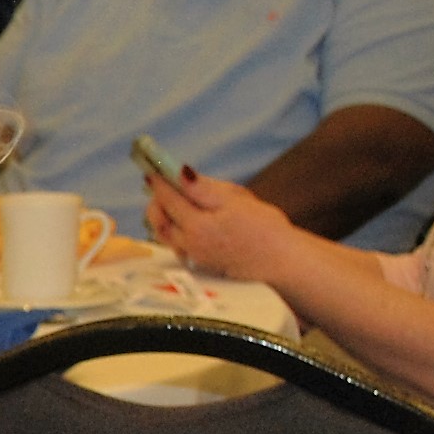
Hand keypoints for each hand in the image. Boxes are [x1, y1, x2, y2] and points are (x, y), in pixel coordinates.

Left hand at [144, 163, 301, 284]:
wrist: (281, 260)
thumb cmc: (264, 227)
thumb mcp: (237, 201)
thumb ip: (204, 189)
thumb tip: (180, 173)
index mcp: (197, 226)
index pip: (168, 199)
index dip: (159, 183)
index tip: (153, 170)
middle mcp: (189, 243)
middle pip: (159, 220)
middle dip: (156, 201)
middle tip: (161, 186)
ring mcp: (193, 255)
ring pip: (164, 234)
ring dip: (161, 216)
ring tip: (169, 201)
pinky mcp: (199, 263)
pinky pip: (175, 244)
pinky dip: (171, 230)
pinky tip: (182, 221)